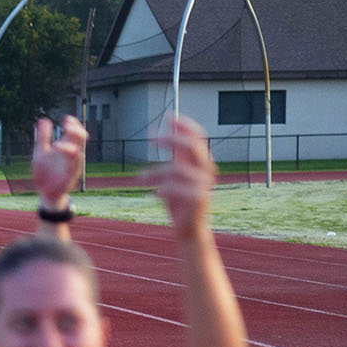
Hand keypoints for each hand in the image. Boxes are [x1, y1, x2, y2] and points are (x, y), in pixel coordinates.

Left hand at [31, 115, 87, 210]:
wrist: (44, 193)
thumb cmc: (45, 172)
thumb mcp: (40, 152)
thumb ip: (42, 137)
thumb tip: (43, 119)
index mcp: (65, 147)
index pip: (75, 132)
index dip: (73, 124)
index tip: (65, 119)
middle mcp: (71, 155)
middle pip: (81, 139)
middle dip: (76, 131)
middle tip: (66, 125)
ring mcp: (72, 166)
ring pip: (78, 153)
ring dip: (70, 147)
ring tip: (56, 145)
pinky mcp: (70, 178)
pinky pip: (74, 168)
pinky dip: (72, 161)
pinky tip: (67, 156)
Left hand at [147, 114, 214, 235]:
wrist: (189, 230)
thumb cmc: (179, 201)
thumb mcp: (175, 175)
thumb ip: (174, 154)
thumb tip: (166, 129)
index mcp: (200, 163)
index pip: (198, 137)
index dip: (185, 125)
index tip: (168, 116)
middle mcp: (206, 171)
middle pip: (193, 146)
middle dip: (172, 139)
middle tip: (151, 139)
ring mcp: (204, 185)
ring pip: (177, 169)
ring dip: (155, 173)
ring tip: (140, 179)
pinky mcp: (198, 199)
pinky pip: (175, 188)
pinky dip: (162, 189)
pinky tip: (154, 194)